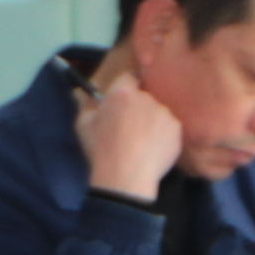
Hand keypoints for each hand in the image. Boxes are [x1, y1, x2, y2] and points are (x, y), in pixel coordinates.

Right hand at [74, 49, 183, 202]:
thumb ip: (84, 105)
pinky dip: (163, 136)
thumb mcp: (83, 126)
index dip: (126, 88)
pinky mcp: (176, 129)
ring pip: (157, 113)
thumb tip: (79, 93)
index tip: (123, 101)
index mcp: (122, 93)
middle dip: (138, 108)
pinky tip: (152, 150)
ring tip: (141, 143)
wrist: (126, 176)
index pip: (128, 77)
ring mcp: (163, 113)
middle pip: (144, 96)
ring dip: (151, 122)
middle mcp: (146, 98)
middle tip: (129, 128)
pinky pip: (169, 128)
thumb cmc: (101, 150)